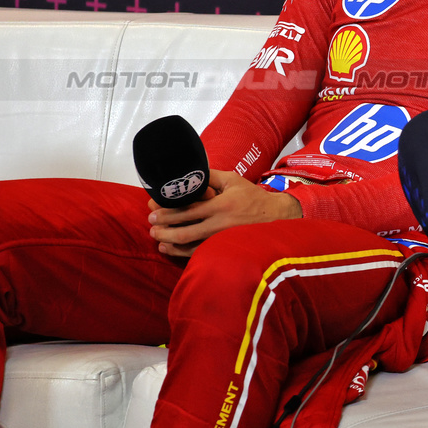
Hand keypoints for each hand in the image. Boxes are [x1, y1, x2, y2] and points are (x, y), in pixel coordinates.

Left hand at [148, 169, 301, 257]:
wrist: (276, 217)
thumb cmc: (252, 197)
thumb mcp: (233, 180)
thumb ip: (210, 176)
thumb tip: (188, 173)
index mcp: (221, 205)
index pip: (188, 209)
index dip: (167, 211)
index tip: (152, 211)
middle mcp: (221, 224)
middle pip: (185, 230)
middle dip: (164, 228)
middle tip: (150, 226)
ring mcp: (222, 239)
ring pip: (190, 245)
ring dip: (170, 243)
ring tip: (158, 238)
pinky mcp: (225, 248)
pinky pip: (199, 253)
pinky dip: (182, 253)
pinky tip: (171, 248)